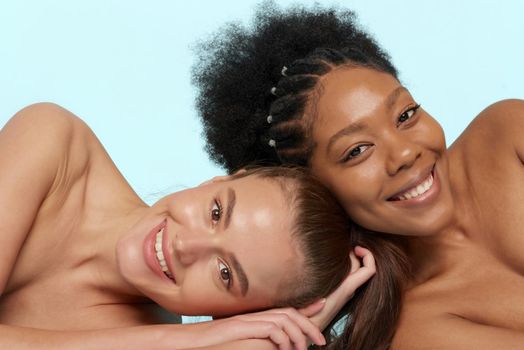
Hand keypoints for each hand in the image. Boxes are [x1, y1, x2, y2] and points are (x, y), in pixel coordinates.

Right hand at [193, 305, 325, 349]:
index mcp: (255, 319)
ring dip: (299, 334)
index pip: (285, 311)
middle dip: (309, 325)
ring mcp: (247, 320)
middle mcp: (254, 316)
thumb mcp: (242, 342)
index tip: (320, 314)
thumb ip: (258, 340)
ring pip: (283, 319)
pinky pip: (270, 328)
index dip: (305, 312)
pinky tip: (286, 349)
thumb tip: (273, 346)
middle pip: (288, 313)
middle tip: (321, 340)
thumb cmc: (213, 346)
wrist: (190, 342)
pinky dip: (282, 338)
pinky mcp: (241, 326)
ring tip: (306, 349)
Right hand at [300, 246, 375, 329]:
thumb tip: (322, 301)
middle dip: (355, 252)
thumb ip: (314, 304)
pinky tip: (329, 261)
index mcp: (345, 289)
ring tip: (335, 249)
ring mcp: (344, 292)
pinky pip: (348, 275)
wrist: (307, 332)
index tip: (356, 247)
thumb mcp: (307, 309)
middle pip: (360, 265)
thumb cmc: (306, 320)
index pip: (369, 270)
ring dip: (349, 258)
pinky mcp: (339, 295)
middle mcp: (348, 289)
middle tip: (342, 243)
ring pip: (354, 270)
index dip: (368, 255)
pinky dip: (344, 265)